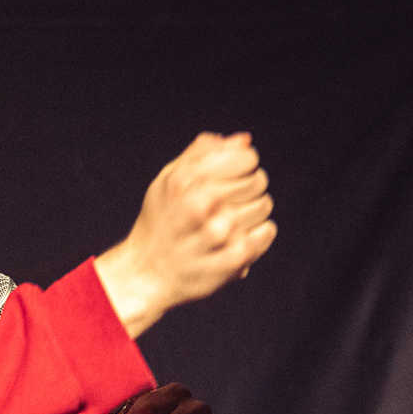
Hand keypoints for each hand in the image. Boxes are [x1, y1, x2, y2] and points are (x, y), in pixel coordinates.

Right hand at [94, 132, 276, 336]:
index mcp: (186, 181)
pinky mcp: (233, 258)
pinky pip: (266, 232)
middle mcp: (202, 205)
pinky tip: (239, 238)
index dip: (242, 165)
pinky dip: (259, 233)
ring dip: (252, 212)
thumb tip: (244, 141)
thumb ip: (203, 153)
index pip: (247, 158)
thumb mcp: (168, 179)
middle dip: (248, 188)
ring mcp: (219, 233)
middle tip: (229, 202)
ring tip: (230, 222)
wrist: (146, 272)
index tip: (231, 177)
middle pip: (258, 181)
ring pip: (264, 205)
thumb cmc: (159, 221)